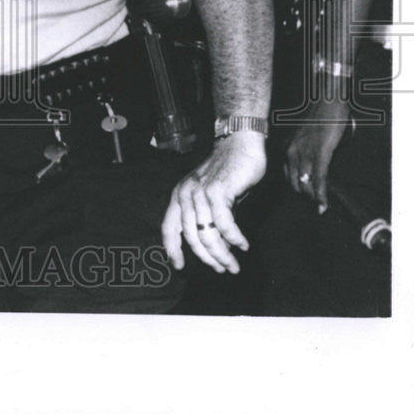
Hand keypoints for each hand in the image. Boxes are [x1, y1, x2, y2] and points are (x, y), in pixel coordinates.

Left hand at [161, 131, 266, 273]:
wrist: (240, 144)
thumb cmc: (228, 173)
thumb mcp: (212, 197)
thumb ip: (207, 217)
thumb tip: (215, 247)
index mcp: (179, 196)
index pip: (169, 227)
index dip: (172, 248)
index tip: (178, 267)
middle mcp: (185, 193)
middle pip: (192, 236)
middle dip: (208, 258)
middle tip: (224, 269)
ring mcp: (200, 191)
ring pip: (207, 233)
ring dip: (223, 253)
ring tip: (234, 264)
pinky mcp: (217, 190)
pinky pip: (224, 223)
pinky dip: (234, 238)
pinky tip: (243, 245)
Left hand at [284, 100, 348, 211]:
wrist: (327, 101)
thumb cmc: (318, 118)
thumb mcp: (304, 137)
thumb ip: (303, 152)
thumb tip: (311, 170)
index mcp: (286, 148)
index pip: (286, 176)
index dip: (296, 189)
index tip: (305, 198)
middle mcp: (291, 151)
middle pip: (294, 183)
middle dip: (305, 197)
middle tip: (315, 205)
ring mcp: (304, 152)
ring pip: (305, 183)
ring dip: (313, 198)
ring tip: (320, 207)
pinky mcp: (320, 152)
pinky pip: (319, 178)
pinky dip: (321, 194)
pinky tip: (324, 204)